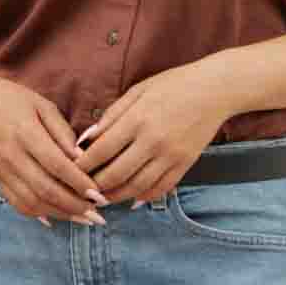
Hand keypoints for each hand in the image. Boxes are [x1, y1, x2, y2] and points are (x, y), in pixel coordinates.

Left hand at [75, 60, 237, 202]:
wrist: (214, 90)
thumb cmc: (172, 85)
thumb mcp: (137, 91)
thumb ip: (111, 116)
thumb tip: (85, 140)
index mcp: (137, 119)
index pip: (101, 151)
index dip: (82, 165)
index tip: (71, 171)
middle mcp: (153, 141)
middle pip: (116, 174)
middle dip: (95, 186)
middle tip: (83, 190)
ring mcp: (171, 155)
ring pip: (137, 187)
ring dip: (116, 196)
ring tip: (103, 198)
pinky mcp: (185, 163)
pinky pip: (161, 188)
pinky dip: (143, 197)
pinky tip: (131, 198)